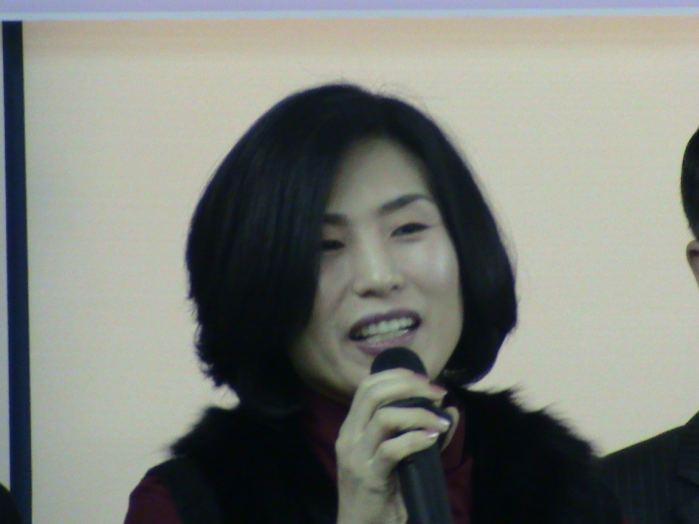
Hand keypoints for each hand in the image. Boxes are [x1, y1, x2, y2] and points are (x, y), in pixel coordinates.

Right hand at [335, 369, 451, 523]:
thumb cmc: (381, 491)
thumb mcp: (394, 457)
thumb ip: (415, 432)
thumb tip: (450, 410)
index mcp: (352, 427)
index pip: (367, 386)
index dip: (396, 376)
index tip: (424, 379)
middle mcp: (349, 436)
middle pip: (373, 394)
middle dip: (409, 386)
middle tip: (437, 393)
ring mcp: (356, 456)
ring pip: (384, 418)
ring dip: (418, 414)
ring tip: (440, 421)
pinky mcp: (369, 477)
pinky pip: (392, 449)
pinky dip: (415, 439)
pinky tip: (432, 439)